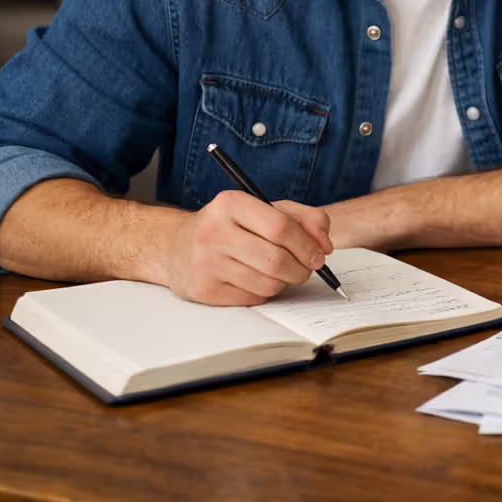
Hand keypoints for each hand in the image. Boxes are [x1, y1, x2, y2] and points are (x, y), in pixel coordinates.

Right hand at [158, 189, 332, 305]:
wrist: (176, 247)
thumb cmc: (230, 226)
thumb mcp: (264, 208)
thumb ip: (302, 218)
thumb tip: (324, 245)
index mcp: (231, 204)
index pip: (282, 227)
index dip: (308, 244)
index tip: (321, 254)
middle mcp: (214, 232)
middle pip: (277, 260)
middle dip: (302, 268)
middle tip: (308, 269)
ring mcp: (206, 263)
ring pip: (268, 283)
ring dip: (285, 282)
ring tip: (281, 273)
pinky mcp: (204, 290)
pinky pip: (253, 298)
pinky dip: (265, 292)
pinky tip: (257, 280)